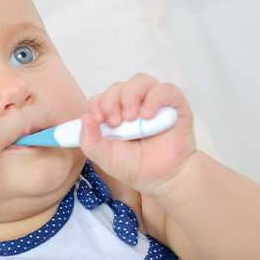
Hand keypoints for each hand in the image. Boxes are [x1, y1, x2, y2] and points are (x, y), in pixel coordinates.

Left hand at [79, 73, 196, 198]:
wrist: (164, 178)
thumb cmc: (135, 166)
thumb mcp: (105, 157)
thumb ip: (89, 140)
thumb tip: (85, 117)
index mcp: (114, 115)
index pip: (100, 98)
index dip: (97, 104)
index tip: (99, 120)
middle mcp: (133, 105)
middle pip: (117, 87)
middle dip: (111, 102)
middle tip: (115, 123)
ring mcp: (154, 103)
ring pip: (140, 81)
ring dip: (130, 96)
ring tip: (132, 118)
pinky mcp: (174, 105)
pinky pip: (165, 89)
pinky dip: (154, 98)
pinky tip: (148, 116)